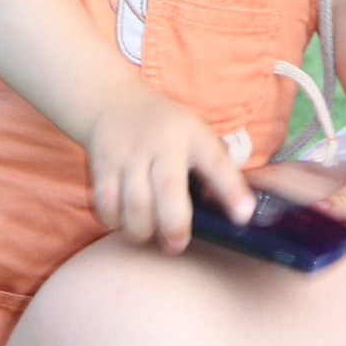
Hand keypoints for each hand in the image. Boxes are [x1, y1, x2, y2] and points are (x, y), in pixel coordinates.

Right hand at [83, 80, 255, 253]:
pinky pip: (107, 204)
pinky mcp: (102, 164)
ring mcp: (130, 153)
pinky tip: (123, 221)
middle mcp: (161, 143)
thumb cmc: (164, 129)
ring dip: (142, 230)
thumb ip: (211, 167)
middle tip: (176, 245)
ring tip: (149, 235)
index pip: (216, 162)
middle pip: (169, 187)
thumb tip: (234, 213)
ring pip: (135, 203)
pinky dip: (115, 221)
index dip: (232, 191)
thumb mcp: (193, 134)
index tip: (243, 216)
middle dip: (174, 225)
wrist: (113, 101)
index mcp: (192, 136)